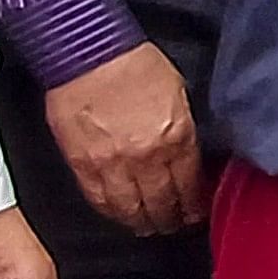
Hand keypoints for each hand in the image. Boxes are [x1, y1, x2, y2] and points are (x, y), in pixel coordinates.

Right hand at [46, 44, 202, 235]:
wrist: (89, 53)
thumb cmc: (135, 65)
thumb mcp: (178, 94)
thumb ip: (183, 131)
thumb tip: (188, 158)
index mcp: (176, 137)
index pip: (189, 187)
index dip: (193, 207)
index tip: (195, 213)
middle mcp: (146, 158)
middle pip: (162, 204)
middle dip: (170, 220)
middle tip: (173, 225)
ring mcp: (112, 164)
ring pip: (130, 209)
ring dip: (141, 221)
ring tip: (148, 225)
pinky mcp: (82, 165)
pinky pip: (99, 200)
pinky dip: (111, 212)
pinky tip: (119, 214)